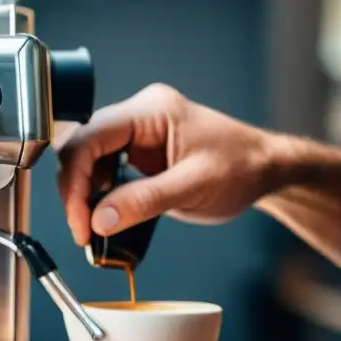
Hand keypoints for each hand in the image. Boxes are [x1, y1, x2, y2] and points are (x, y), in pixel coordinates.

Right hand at [57, 84, 280, 245]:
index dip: (77, 181)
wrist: (265, 169)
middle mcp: (138, 115)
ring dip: (83, 194)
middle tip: (82, 229)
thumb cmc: (242, 168)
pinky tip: (104, 215)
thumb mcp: (195, 187)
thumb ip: (144, 201)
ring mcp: (135, 132)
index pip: (91, 137)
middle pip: (81, 147)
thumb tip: (99, 220)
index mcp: (151, 110)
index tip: (80, 220)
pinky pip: (101, 168)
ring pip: (86, 159)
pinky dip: (96, 194)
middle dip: (75, 190)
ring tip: (91, 227)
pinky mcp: (136, 151)